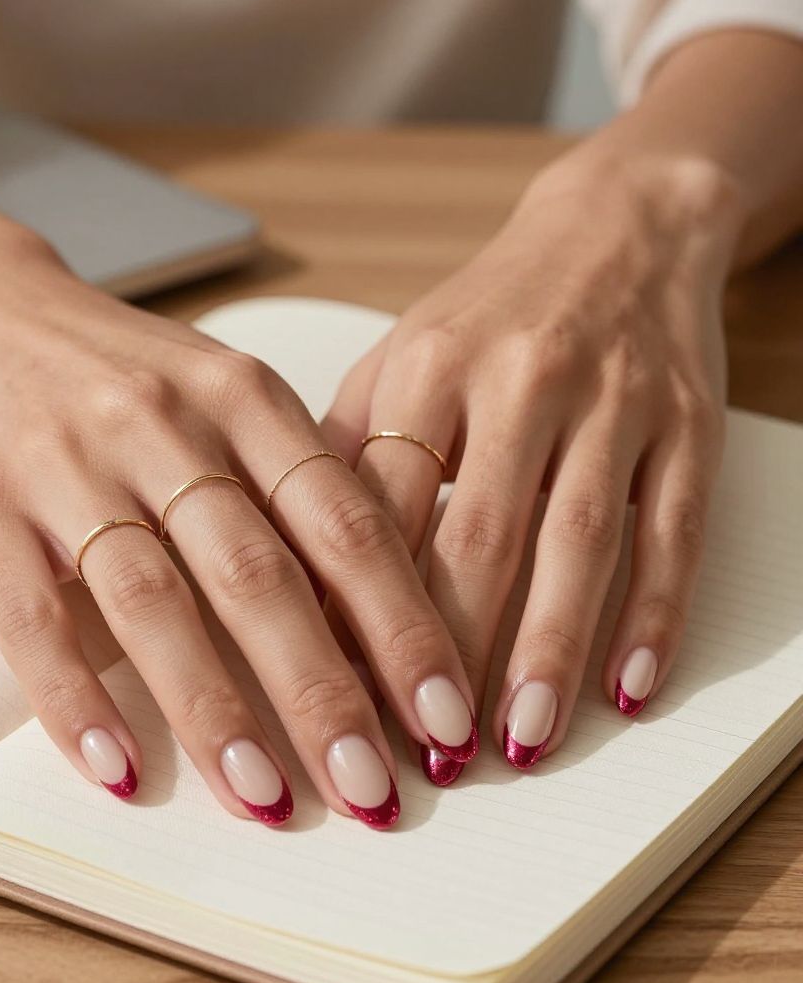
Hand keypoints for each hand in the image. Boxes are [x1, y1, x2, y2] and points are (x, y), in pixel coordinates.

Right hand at [0, 233, 475, 826]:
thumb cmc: (122, 369)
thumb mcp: (224, 391)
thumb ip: (293, 482)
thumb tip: (377, 613)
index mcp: (245, 397)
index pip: (344, 523)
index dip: (403, 628)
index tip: (443, 720)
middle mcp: (165, 428)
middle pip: (260, 575)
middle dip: (325, 694)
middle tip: (373, 790)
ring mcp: (69, 469)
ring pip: (156, 604)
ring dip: (216, 714)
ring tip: (267, 802)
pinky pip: (33, 621)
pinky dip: (76, 703)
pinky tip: (120, 774)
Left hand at [323, 152, 738, 770]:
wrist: (615, 231)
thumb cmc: (489, 313)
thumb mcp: (399, 358)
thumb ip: (345, 451)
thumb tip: (296, 566)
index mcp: (426, 368)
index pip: (380, 508)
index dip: (358, 609)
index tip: (340, 692)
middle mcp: (519, 380)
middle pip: (478, 534)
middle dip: (452, 652)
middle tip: (432, 751)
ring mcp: (612, 401)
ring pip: (580, 542)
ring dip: (550, 651)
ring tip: (524, 741)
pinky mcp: (687, 423)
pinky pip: (672, 530)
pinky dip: (653, 615)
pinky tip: (626, 686)